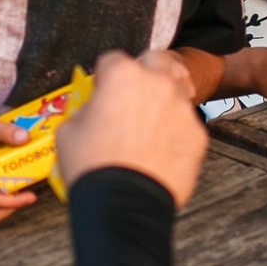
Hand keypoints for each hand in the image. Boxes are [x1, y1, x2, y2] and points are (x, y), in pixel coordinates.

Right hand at [60, 49, 207, 207]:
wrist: (123, 205)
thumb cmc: (92, 167)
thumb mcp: (68, 130)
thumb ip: (87, 109)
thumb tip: (96, 110)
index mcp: (122, 74)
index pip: (112, 60)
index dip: (105, 76)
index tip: (102, 89)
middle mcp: (157, 83)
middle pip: (157, 60)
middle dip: (147, 70)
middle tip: (136, 92)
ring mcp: (181, 107)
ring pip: (177, 90)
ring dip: (165, 100)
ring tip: (151, 123)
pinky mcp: (198, 133)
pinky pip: (186, 123)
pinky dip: (176, 130)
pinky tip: (161, 149)